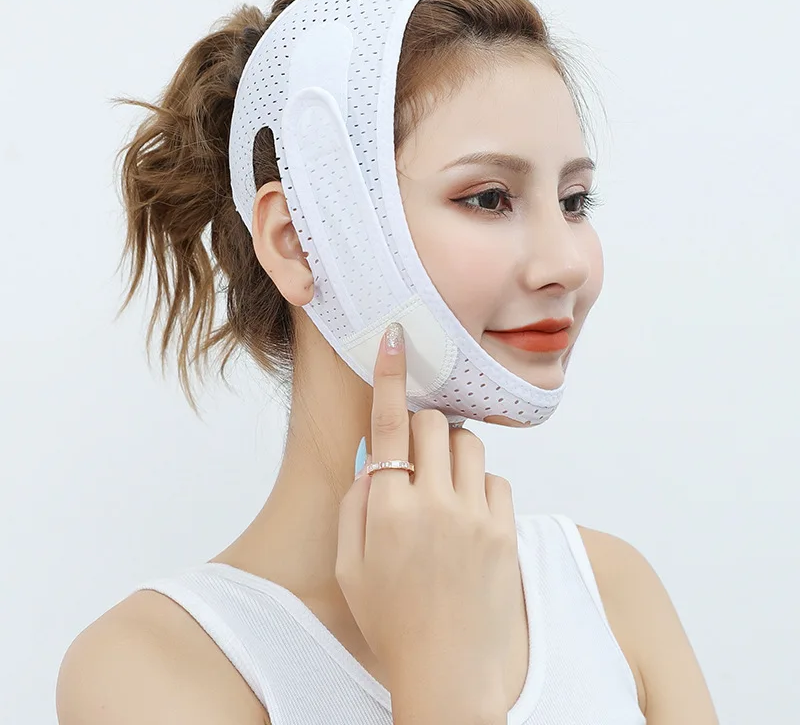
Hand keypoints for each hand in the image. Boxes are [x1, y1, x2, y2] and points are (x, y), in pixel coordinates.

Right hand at [336, 322, 519, 721]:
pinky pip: (496, 480)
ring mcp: (475, 515)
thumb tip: (376, 459)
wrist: (449, 673)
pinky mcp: (505, 530)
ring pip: (469, 444)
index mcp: (387, 510)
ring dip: (452, 452)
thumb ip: (357, 503)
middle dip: (420, 428)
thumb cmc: (390, 620)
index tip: (396, 336)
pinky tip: (467, 516)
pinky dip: (479, 486)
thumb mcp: (349, 565)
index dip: (390, 374)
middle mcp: (433, 503)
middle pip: (433, 424)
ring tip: (443, 487)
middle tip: (414, 457)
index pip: (388, 424)